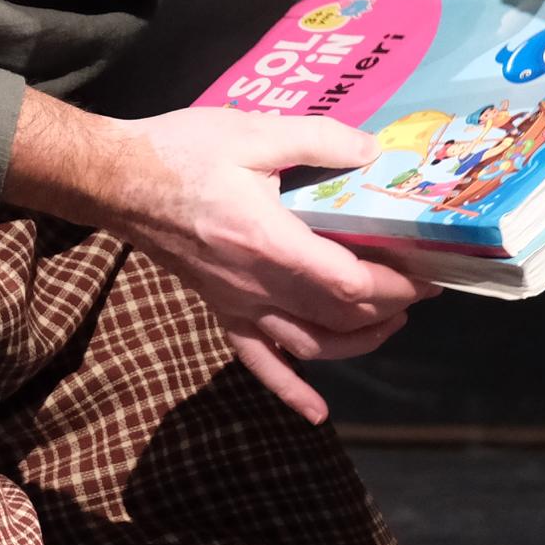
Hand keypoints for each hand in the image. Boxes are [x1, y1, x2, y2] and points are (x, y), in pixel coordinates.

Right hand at [15, 102, 436, 424]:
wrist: (118, 181)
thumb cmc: (182, 152)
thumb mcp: (254, 131)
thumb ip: (319, 140)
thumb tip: (373, 153)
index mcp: (270, 241)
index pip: (349, 282)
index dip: (395, 283)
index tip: (426, 269)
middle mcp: (257, 285)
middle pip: (339, 316)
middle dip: (390, 307)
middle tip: (423, 287)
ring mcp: (238, 304)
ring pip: (311, 346)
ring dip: (358, 343)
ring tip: (390, 325)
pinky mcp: (221, 310)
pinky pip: (259, 361)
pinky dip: (290, 390)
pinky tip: (316, 413)